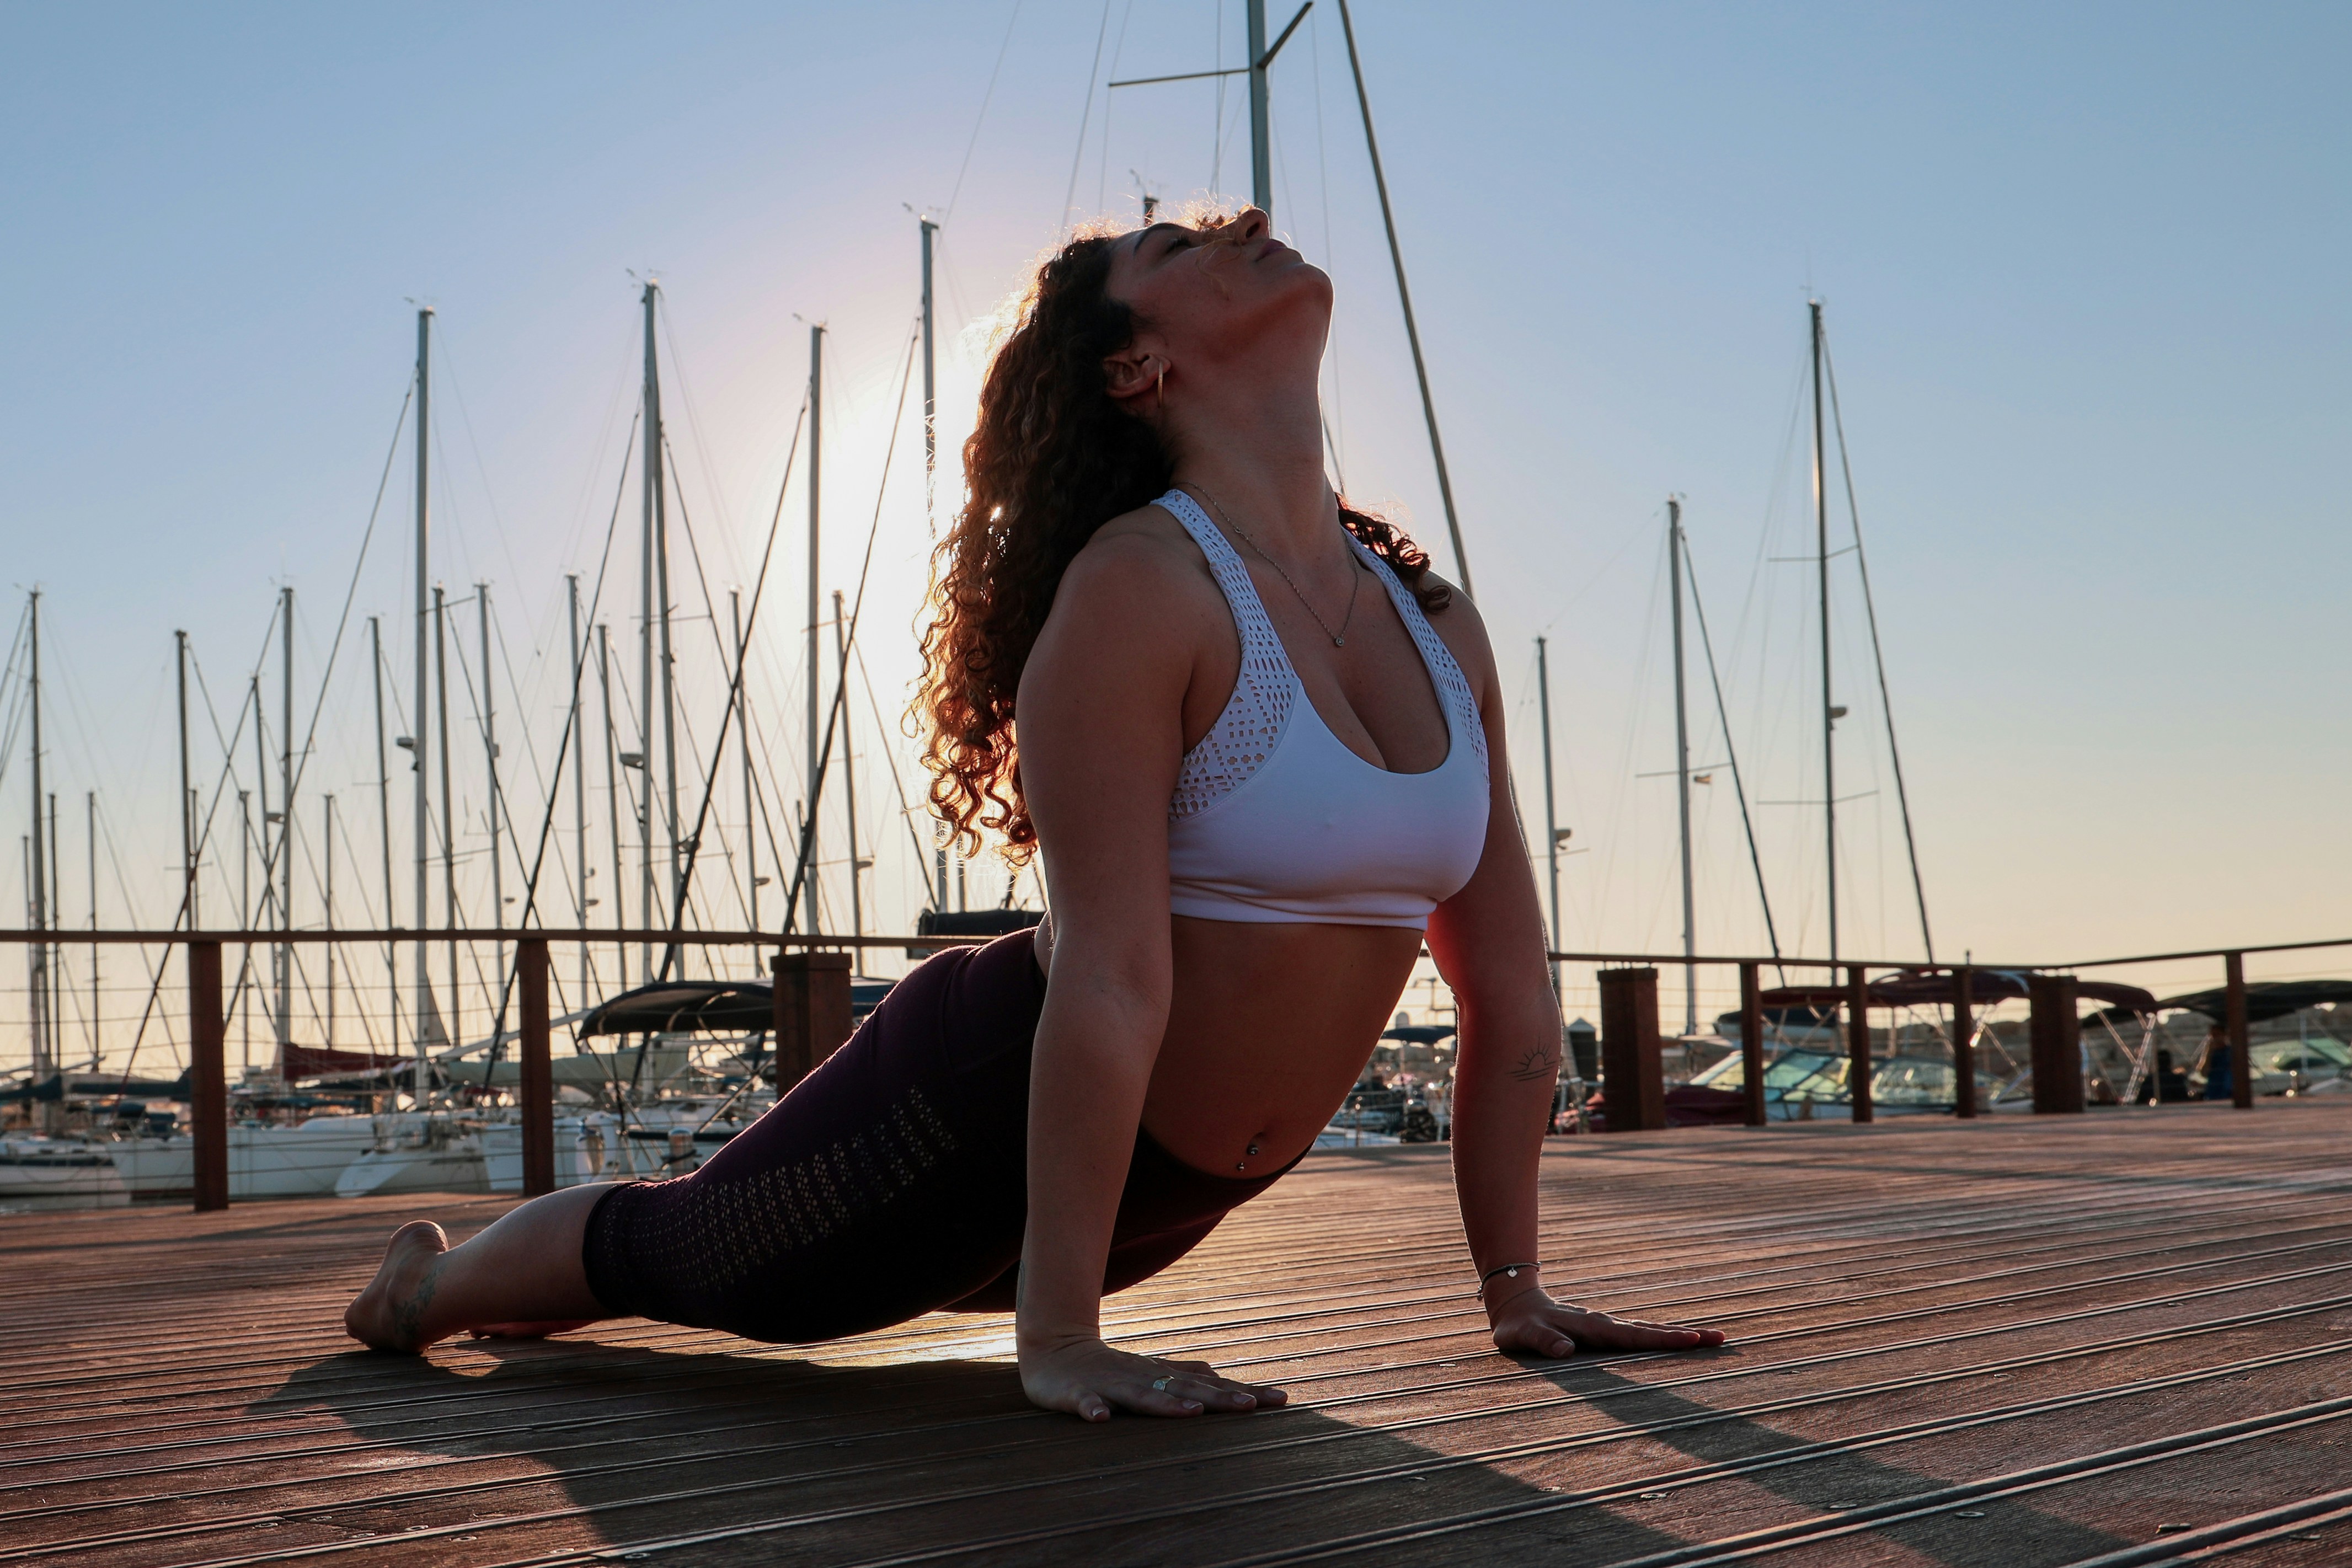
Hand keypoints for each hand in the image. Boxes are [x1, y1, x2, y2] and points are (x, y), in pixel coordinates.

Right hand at [1018, 1333, 1289, 1422]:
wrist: (1053, 1350)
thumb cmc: (1109, 1367)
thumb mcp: (1149, 1371)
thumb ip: (1181, 1374)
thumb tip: (1216, 1374)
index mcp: (1161, 1377)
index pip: (1211, 1386)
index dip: (1244, 1393)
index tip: (1282, 1401)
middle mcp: (1143, 1379)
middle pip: (1186, 1390)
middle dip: (1218, 1399)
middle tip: (1252, 1407)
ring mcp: (1111, 1385)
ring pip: (1141, 1396)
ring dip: (1166, 1405)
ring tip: (1192, 1413)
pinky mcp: (1078, 1393)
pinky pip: (1085, 1403)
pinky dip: (1092, 1410)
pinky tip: (1100, 1420)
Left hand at [1486, 1283, 1726, 1358]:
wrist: (1517, 1304)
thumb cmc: (1518, 1326)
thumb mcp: (1523, 1335)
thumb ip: (1542, 1341)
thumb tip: (1565, 1350)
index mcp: (1592, 1327)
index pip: (1634, 1336)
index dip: (1662, 1340)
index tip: (1692, 1340)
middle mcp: (1606, 1324)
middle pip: (1652, 1331)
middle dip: (1686, 1335)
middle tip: (1722, 1339)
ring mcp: (1608, 1326)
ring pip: (1650, 1331)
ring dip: (1679, 1335)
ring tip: (1713, 1338)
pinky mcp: (1606, 1332)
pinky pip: (1640, 1335)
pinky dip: (1662, 1338)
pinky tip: (1679, 1343)